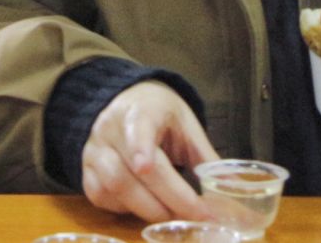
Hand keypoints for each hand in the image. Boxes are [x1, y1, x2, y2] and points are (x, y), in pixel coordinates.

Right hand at [81, 80, 217, 222]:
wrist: (124, 102)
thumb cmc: (160, 115)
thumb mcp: (186, 127)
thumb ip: (206, 160)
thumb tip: (234, 193)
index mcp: (139, 110)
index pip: (136, 127)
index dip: (139, 147)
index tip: (146, 167)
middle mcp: (109, 129)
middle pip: (132, 169)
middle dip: (168, 198)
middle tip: (196, 216)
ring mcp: (93, 150)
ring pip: (113, 186)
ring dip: (148, 209)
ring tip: (175, 217)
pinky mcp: (86, 170)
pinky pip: (101, 196)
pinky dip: (125, 209)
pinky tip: (146, 209)